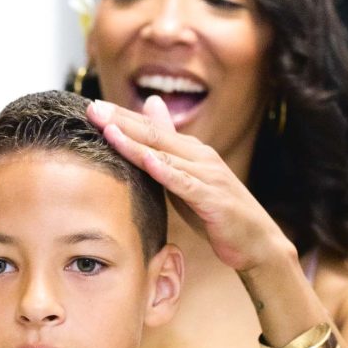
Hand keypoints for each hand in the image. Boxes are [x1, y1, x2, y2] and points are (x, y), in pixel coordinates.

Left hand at [87, 95, 287, 273]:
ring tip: (108, 130)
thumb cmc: (215, 211)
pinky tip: (147, 161)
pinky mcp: (212, 199)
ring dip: (135, 142)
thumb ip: (167, 151)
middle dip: (121, 121)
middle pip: (154, 134)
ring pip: (165, 155)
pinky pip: (185, 183)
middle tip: (92, 108)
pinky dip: (166, 171)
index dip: (121, 116)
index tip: (92, 106)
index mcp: (190, 151)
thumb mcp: (186, 178)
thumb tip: (151, 111)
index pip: (150, 128)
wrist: (255, 241)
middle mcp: (199, 156)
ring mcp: (207, 175)